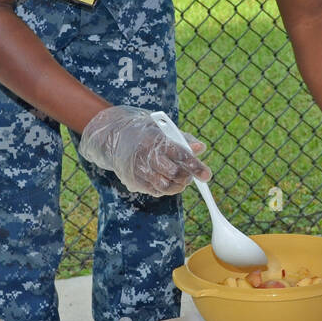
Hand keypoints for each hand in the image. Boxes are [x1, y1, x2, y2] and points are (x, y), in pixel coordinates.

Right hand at [77, 105, 209, 196]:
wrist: (114, 136)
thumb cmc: (147, 133)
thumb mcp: (165, 130)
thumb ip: (185, 139)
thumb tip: (201, 148)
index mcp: (156, 139)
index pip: (181, 155)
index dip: (196, 167)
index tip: (207, 176)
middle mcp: (146, 154)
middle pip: (173, 173)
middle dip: (186, 178)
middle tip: (190, 176)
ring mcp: (137, 169)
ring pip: (164, 186)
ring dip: (177, 186)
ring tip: (180, 180)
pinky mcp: (131, 180)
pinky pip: (154, 191)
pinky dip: (164, 189)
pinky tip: (165, 181)